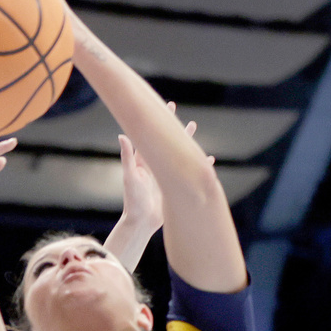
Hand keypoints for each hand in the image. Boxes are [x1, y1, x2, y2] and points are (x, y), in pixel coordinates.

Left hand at [118, 101, 210, 228]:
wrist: (141, 223)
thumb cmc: (132, 201)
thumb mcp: (129, 177)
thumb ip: (127, 157)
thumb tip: (122, 135)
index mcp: (142, 162)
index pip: (150, 136)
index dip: (156, 122)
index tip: (163, 107)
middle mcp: (154, 166)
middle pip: (165, 141)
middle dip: (170, 126)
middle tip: (173, 108)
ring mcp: (164, 175)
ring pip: (178, 154)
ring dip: (184, 141)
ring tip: (192, 125)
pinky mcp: (173, 186)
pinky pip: (189, 173)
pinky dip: (198, 166)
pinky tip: (208, 160)